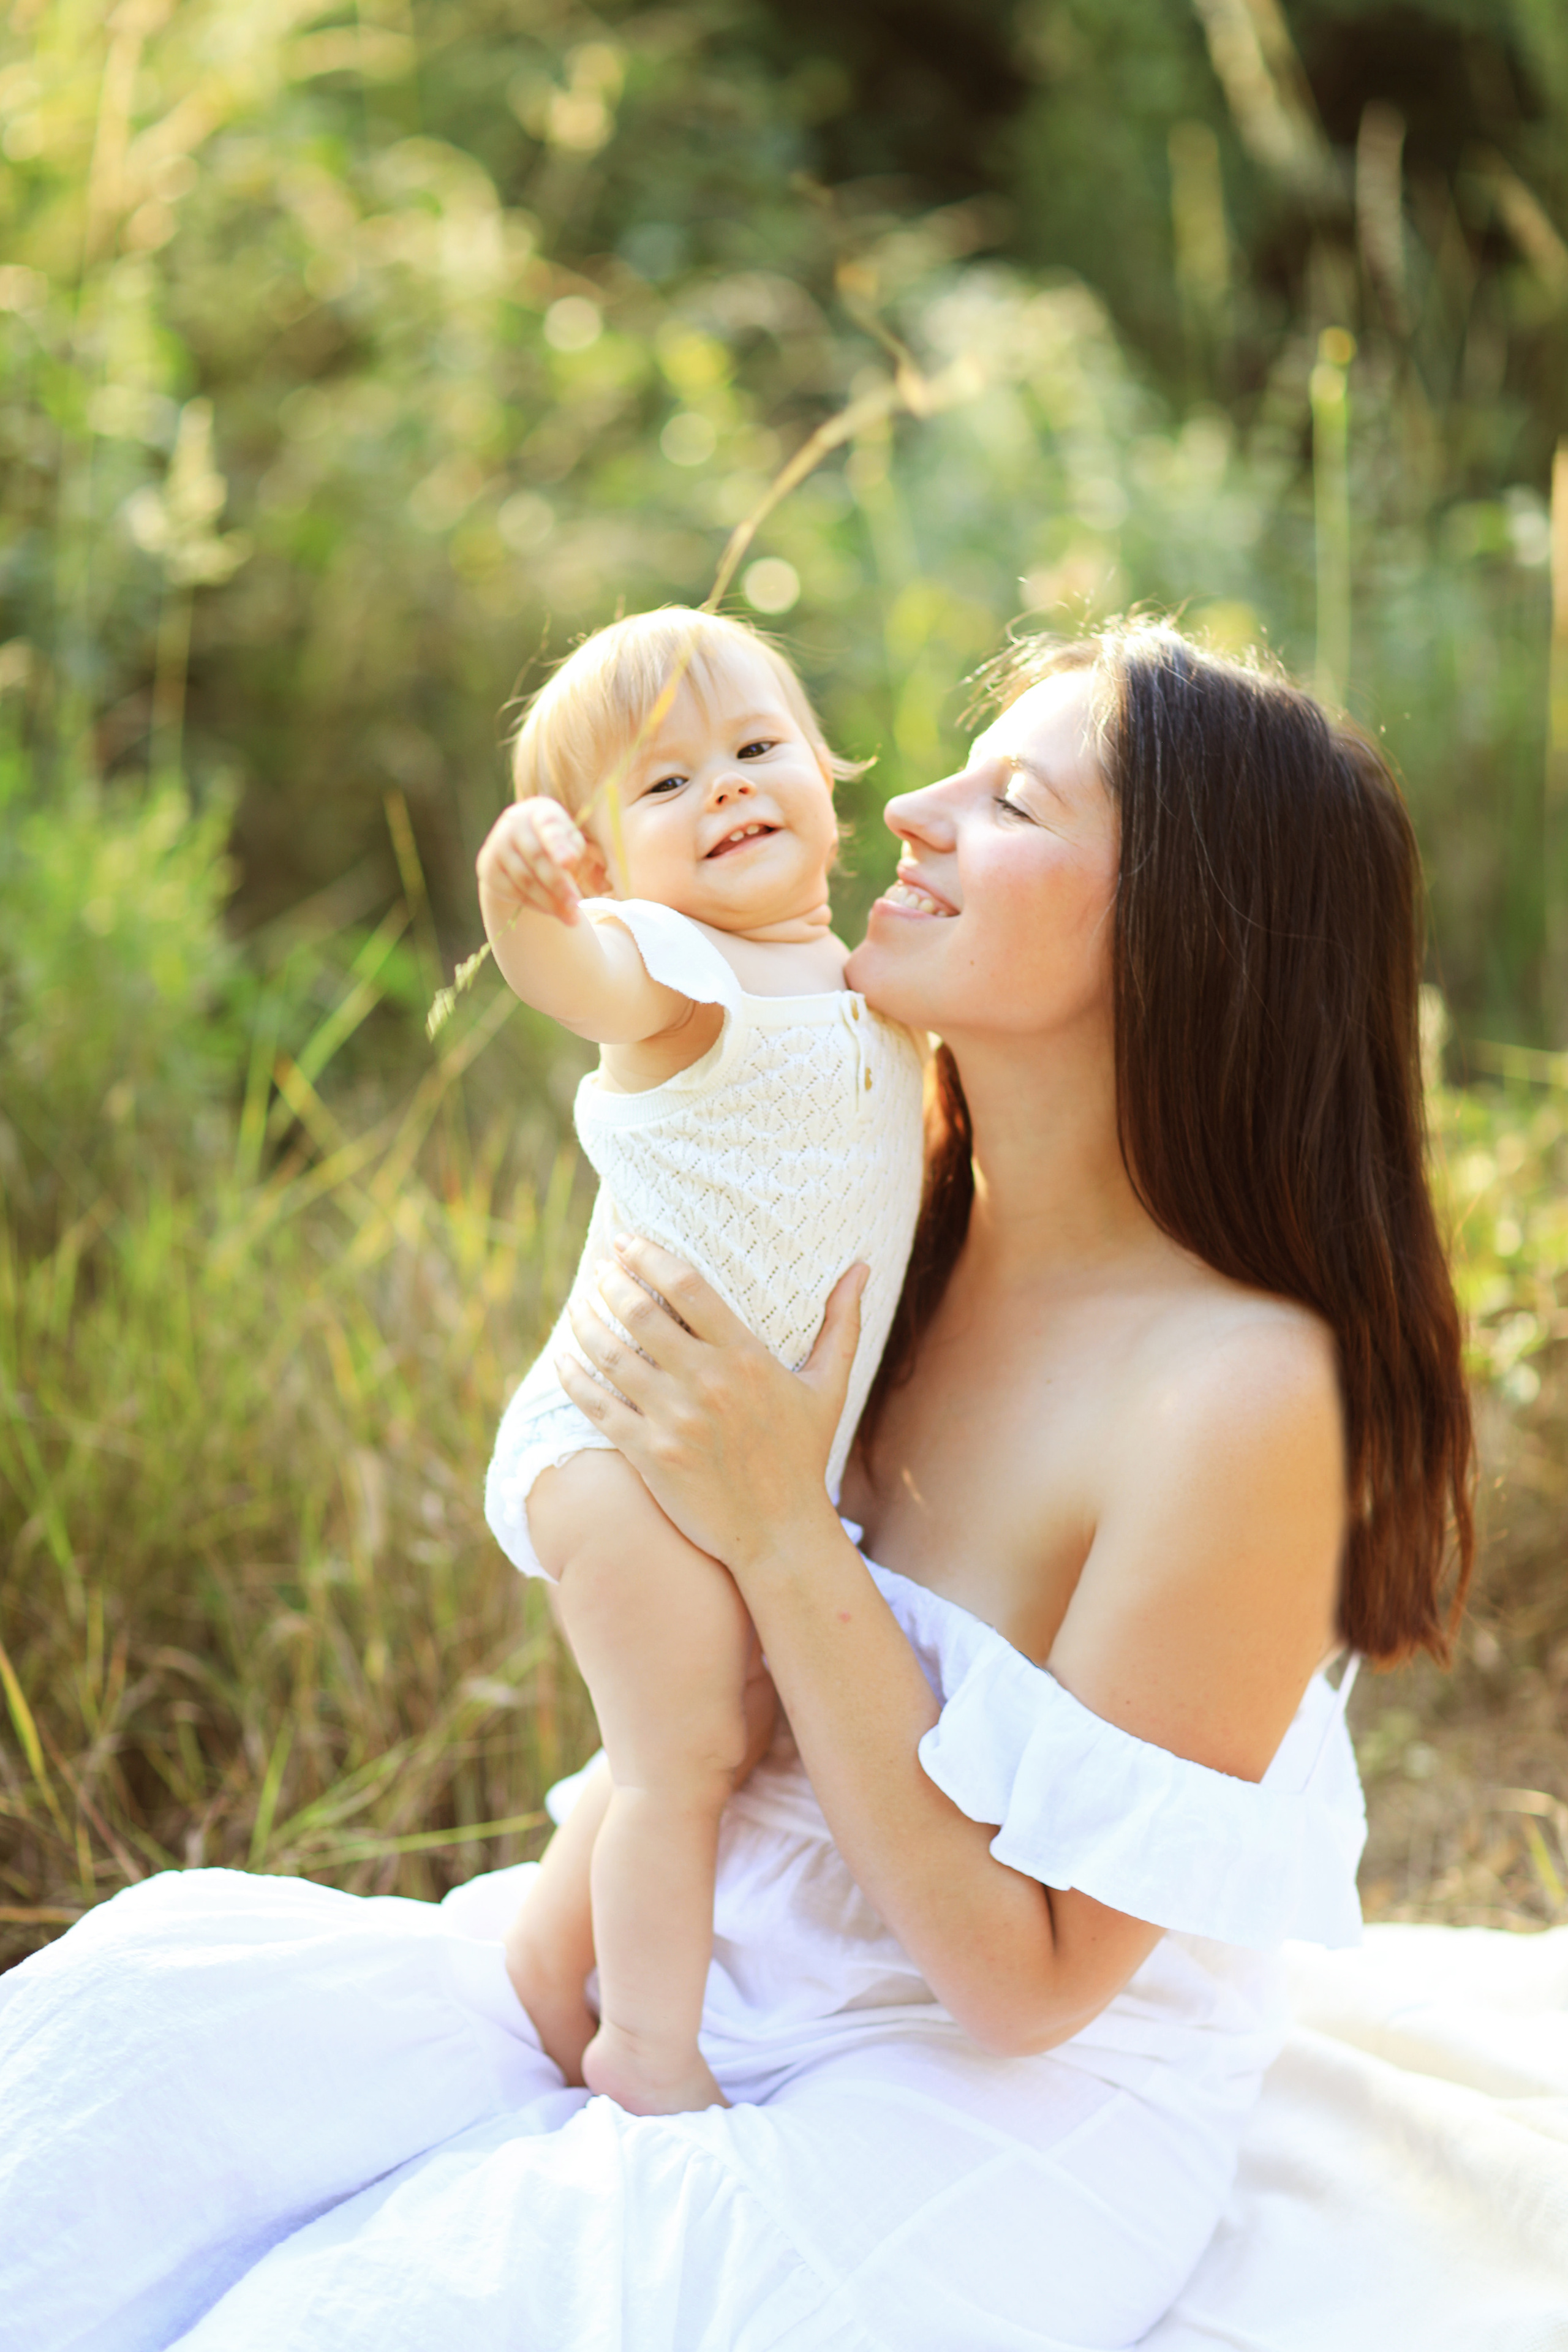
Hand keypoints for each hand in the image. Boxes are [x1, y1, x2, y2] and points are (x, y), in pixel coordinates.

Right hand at [476, 797, 601, 927]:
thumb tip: (567, 862)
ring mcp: (496, 845)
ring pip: (525, 880)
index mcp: (539, 811)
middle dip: (559, 886)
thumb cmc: (554, 842)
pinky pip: (513, 892)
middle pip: (537, 859)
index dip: (557, 844)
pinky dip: (535, 905)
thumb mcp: (569, 840)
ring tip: (571, 917)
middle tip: (577, 907)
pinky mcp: (488, 868)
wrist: (518, 846)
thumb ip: (572, 849)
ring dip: (550, 902)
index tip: (569, 863)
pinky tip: (552, 911)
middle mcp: (513, 823)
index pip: (548, 826)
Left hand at [556, 1235, 866, 1581]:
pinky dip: (572, 1377)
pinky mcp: (649, 1455)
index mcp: (747, 1358)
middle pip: (641, 1313)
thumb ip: (842, 1323)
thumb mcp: (829, 1387)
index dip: (650, 1256)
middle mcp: (707, 1383)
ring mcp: (675, 1420)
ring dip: (586, 1323)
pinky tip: (562, 1358)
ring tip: (578, 1307)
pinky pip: (596, 1406)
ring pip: (611, 1355)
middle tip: (600, 1271)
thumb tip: (862, 1267)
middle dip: (611, 1283)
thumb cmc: (802, 1455)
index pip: (688, 1287)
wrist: (778, 1533)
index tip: (627, 1241)